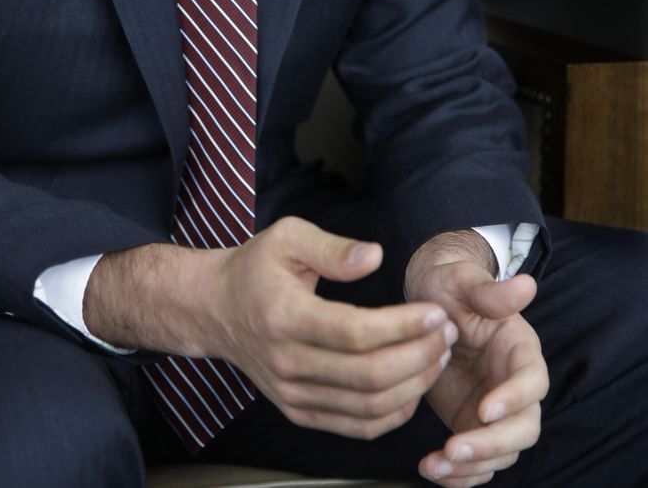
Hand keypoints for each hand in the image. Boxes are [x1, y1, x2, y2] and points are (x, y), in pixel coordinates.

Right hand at [84, 217, 457, 440]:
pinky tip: (413, 387)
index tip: (436, 312)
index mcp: (284, 315)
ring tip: (438, 355)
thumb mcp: (288, 236)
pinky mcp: (299, 411)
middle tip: (448, 333)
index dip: (404, 326)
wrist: (215, 309)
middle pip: (368, 375)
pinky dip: (392, 414)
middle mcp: (287, 362)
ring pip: (367, 406)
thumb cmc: (255, 268)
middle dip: (419, 356)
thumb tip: (375, 256)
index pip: (355, 332)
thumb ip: (333, 248)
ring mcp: (292, 393)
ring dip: (414, 386)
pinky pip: (355, 426)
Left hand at [405, 241, 547, 486]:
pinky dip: (459, 475)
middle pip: (524, 428)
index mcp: (520, 349)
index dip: (514, 398)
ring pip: (501, 452)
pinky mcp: (473, 425)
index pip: (532, 381)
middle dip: (492, 444)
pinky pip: (477, 461)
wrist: (427, 307)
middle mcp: (514, 385)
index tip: (483, 409)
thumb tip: (527, 284)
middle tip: (455, 448)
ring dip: (473, 466)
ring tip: (436, 465)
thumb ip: (492, 292)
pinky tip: (432, 470)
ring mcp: (496, 410)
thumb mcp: (463, 281)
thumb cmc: (448, 287)